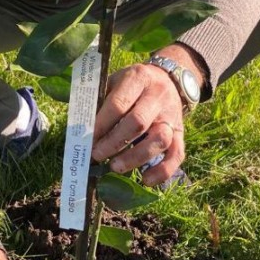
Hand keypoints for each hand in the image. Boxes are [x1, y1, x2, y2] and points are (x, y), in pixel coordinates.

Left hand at [93, 47, 199, 186]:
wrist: (168, 80)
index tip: (87, 140)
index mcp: (138, 78)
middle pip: (138, 122)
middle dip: (114, 143)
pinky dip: (162, 171)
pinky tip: (145, 180)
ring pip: (160, 139)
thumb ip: (100, 102)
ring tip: (116, 167)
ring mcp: (172, 116)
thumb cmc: (132, 86)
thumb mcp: (115, 82)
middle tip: (97, 155)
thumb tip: (79, 132)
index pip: (118, 103)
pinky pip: (177, 154)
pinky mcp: (181, 133)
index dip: (101, 125)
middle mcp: (158, 96)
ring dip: (136, 157)